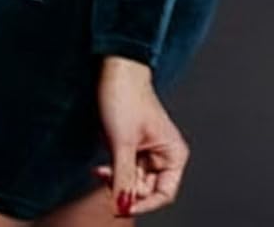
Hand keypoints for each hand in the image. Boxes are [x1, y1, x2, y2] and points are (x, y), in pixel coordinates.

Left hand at [93, 57, 188, 216]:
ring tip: (100, 172)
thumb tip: (124, 205)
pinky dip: (113, 170)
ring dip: (117, 180)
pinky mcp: (131, 143)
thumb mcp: (122, 142)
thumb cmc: (124, 95)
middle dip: (127, 189)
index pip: (163, 194)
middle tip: (106, 183)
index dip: (143, 204)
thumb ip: (124, 177)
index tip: (122, 207)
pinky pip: (124, 166)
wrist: (113, 66)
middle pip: (147, 188)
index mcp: (173, 155)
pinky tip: (100, 169)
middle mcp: (163, 154)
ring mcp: (147, 149)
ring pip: (134, 179)